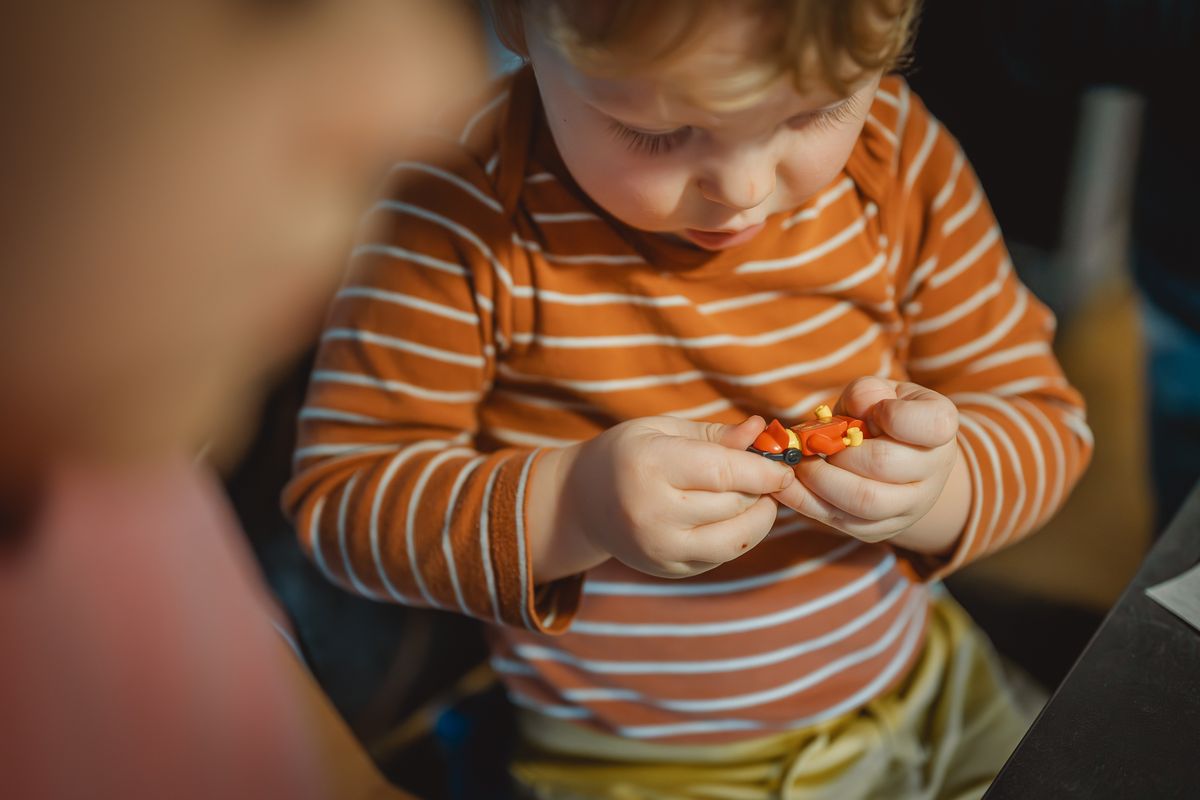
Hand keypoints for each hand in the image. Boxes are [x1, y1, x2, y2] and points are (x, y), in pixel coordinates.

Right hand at [538, 416, 795, 579]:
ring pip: (735, 539)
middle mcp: (652, 512)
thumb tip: (762, 431)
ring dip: (757, 517)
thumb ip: (715, 435)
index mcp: (650, 466)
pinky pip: (721, 557)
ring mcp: (659, 548)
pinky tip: (730, 516)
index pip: (724, 471)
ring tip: (754, 497)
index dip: (764, 470)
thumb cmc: (628, 455)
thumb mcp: (663, 431)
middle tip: (765, 474)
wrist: (581, 502)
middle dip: (760, 489)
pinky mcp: (668, 570)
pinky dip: (737, 536)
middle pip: (734, 504)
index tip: (784, 466)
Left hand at [773, 377, 962, 546]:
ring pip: (863, 503)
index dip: (892, 415)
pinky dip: (807, 503)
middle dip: (836, 452)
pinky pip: (843, 522)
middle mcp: (934, 471)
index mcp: (940, 426)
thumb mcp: (879, 391)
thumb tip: (855, 407)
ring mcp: (912, 506)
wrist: (896, 452)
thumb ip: (866, 392)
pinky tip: (787, 485)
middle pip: (882, 466)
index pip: (929, 425)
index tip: (872, 411)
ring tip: (798, 463)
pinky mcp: (882, 529)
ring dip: (818, 481)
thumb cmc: (883, 412)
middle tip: (809, 442)